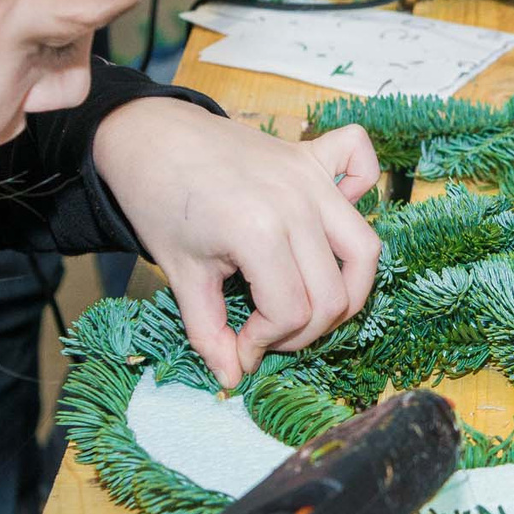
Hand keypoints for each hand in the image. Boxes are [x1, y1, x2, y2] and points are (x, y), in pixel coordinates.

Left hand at [94, 97, 382, 387]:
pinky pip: (362, 164)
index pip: (292, 312)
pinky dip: (363, 187)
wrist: (148, 136)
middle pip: (334, 294)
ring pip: (365, 249)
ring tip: (311, 301)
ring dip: (347, 288)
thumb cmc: (158, 203)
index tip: (239, 347)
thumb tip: (232, 377)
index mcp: (259, 233)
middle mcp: (297, 204)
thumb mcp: (180, 274)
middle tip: (268, 334)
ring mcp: (311, 177)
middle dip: (303, 330)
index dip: (266, 343)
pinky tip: (330, 219)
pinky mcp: (312, 157)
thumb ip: (208, 331)